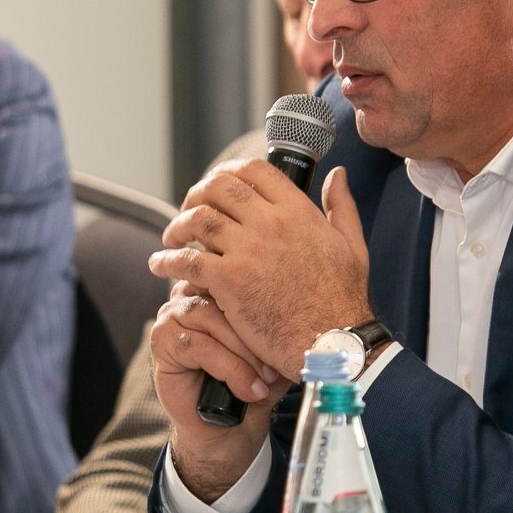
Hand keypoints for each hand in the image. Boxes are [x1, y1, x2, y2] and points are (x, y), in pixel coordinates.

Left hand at [149, 162, 372, 380]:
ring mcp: (247, 251)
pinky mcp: (229, 281)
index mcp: (298, 211)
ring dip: (177, 226)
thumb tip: (337, 174)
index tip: (216, 185)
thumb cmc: (344, 299)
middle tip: (189, 209)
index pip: (254, 170)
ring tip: (171, 239)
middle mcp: (271, 223)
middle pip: (218, 188)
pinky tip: (161, 265)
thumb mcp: (352, 244)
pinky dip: (167, 260)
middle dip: (197, 194)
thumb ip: (341, 206)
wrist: (333, 342)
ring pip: (197, 219)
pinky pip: (187, 260)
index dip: (228, 172)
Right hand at [149, 283, 284, 500]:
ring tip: (263, 380)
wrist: (231, 429)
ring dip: (243, 353)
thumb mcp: (278, 349)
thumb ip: (285, 322)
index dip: (267, 304)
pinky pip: (196, 344)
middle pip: (225, 292)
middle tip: (277, 365)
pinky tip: (247, 390)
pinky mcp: (162, 342)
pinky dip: (227, 368)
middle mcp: (193, 293)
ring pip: (210, 317)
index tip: (289, 334)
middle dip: (255, 332)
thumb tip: (310, 307)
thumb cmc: (256, 383)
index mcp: (221, 285)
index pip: (242, 275)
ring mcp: (173, 315)